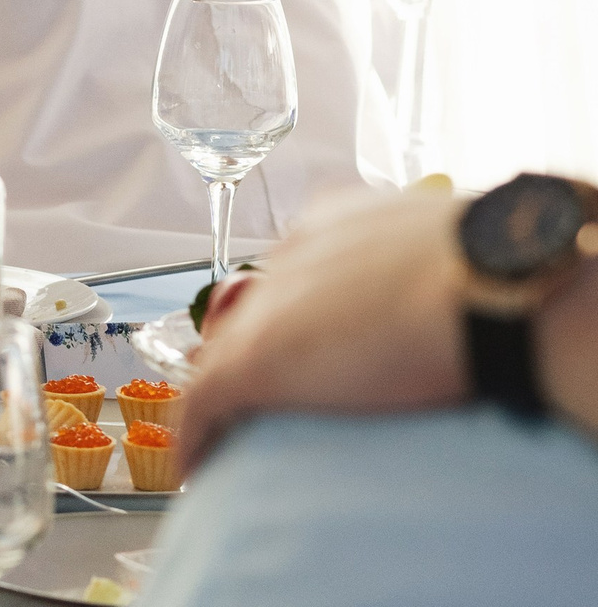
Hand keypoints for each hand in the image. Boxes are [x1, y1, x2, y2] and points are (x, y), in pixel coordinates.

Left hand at [178, 185, 467, 472]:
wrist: (485, 285)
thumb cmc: (491, 272)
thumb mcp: (449, 255)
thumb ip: (422, 271)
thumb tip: (450, 300)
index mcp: (337, 222)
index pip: (294, 271)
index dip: (293, 316)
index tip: (304, 349)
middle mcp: (291, 252)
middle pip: (251, 307)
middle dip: (252, 350)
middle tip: (262, 400)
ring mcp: (268, 305)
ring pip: (221, 353)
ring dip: (220, 396)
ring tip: (226, 436)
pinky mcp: (255, 359)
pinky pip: (207, 401)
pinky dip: (198, 434)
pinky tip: (198, 466)